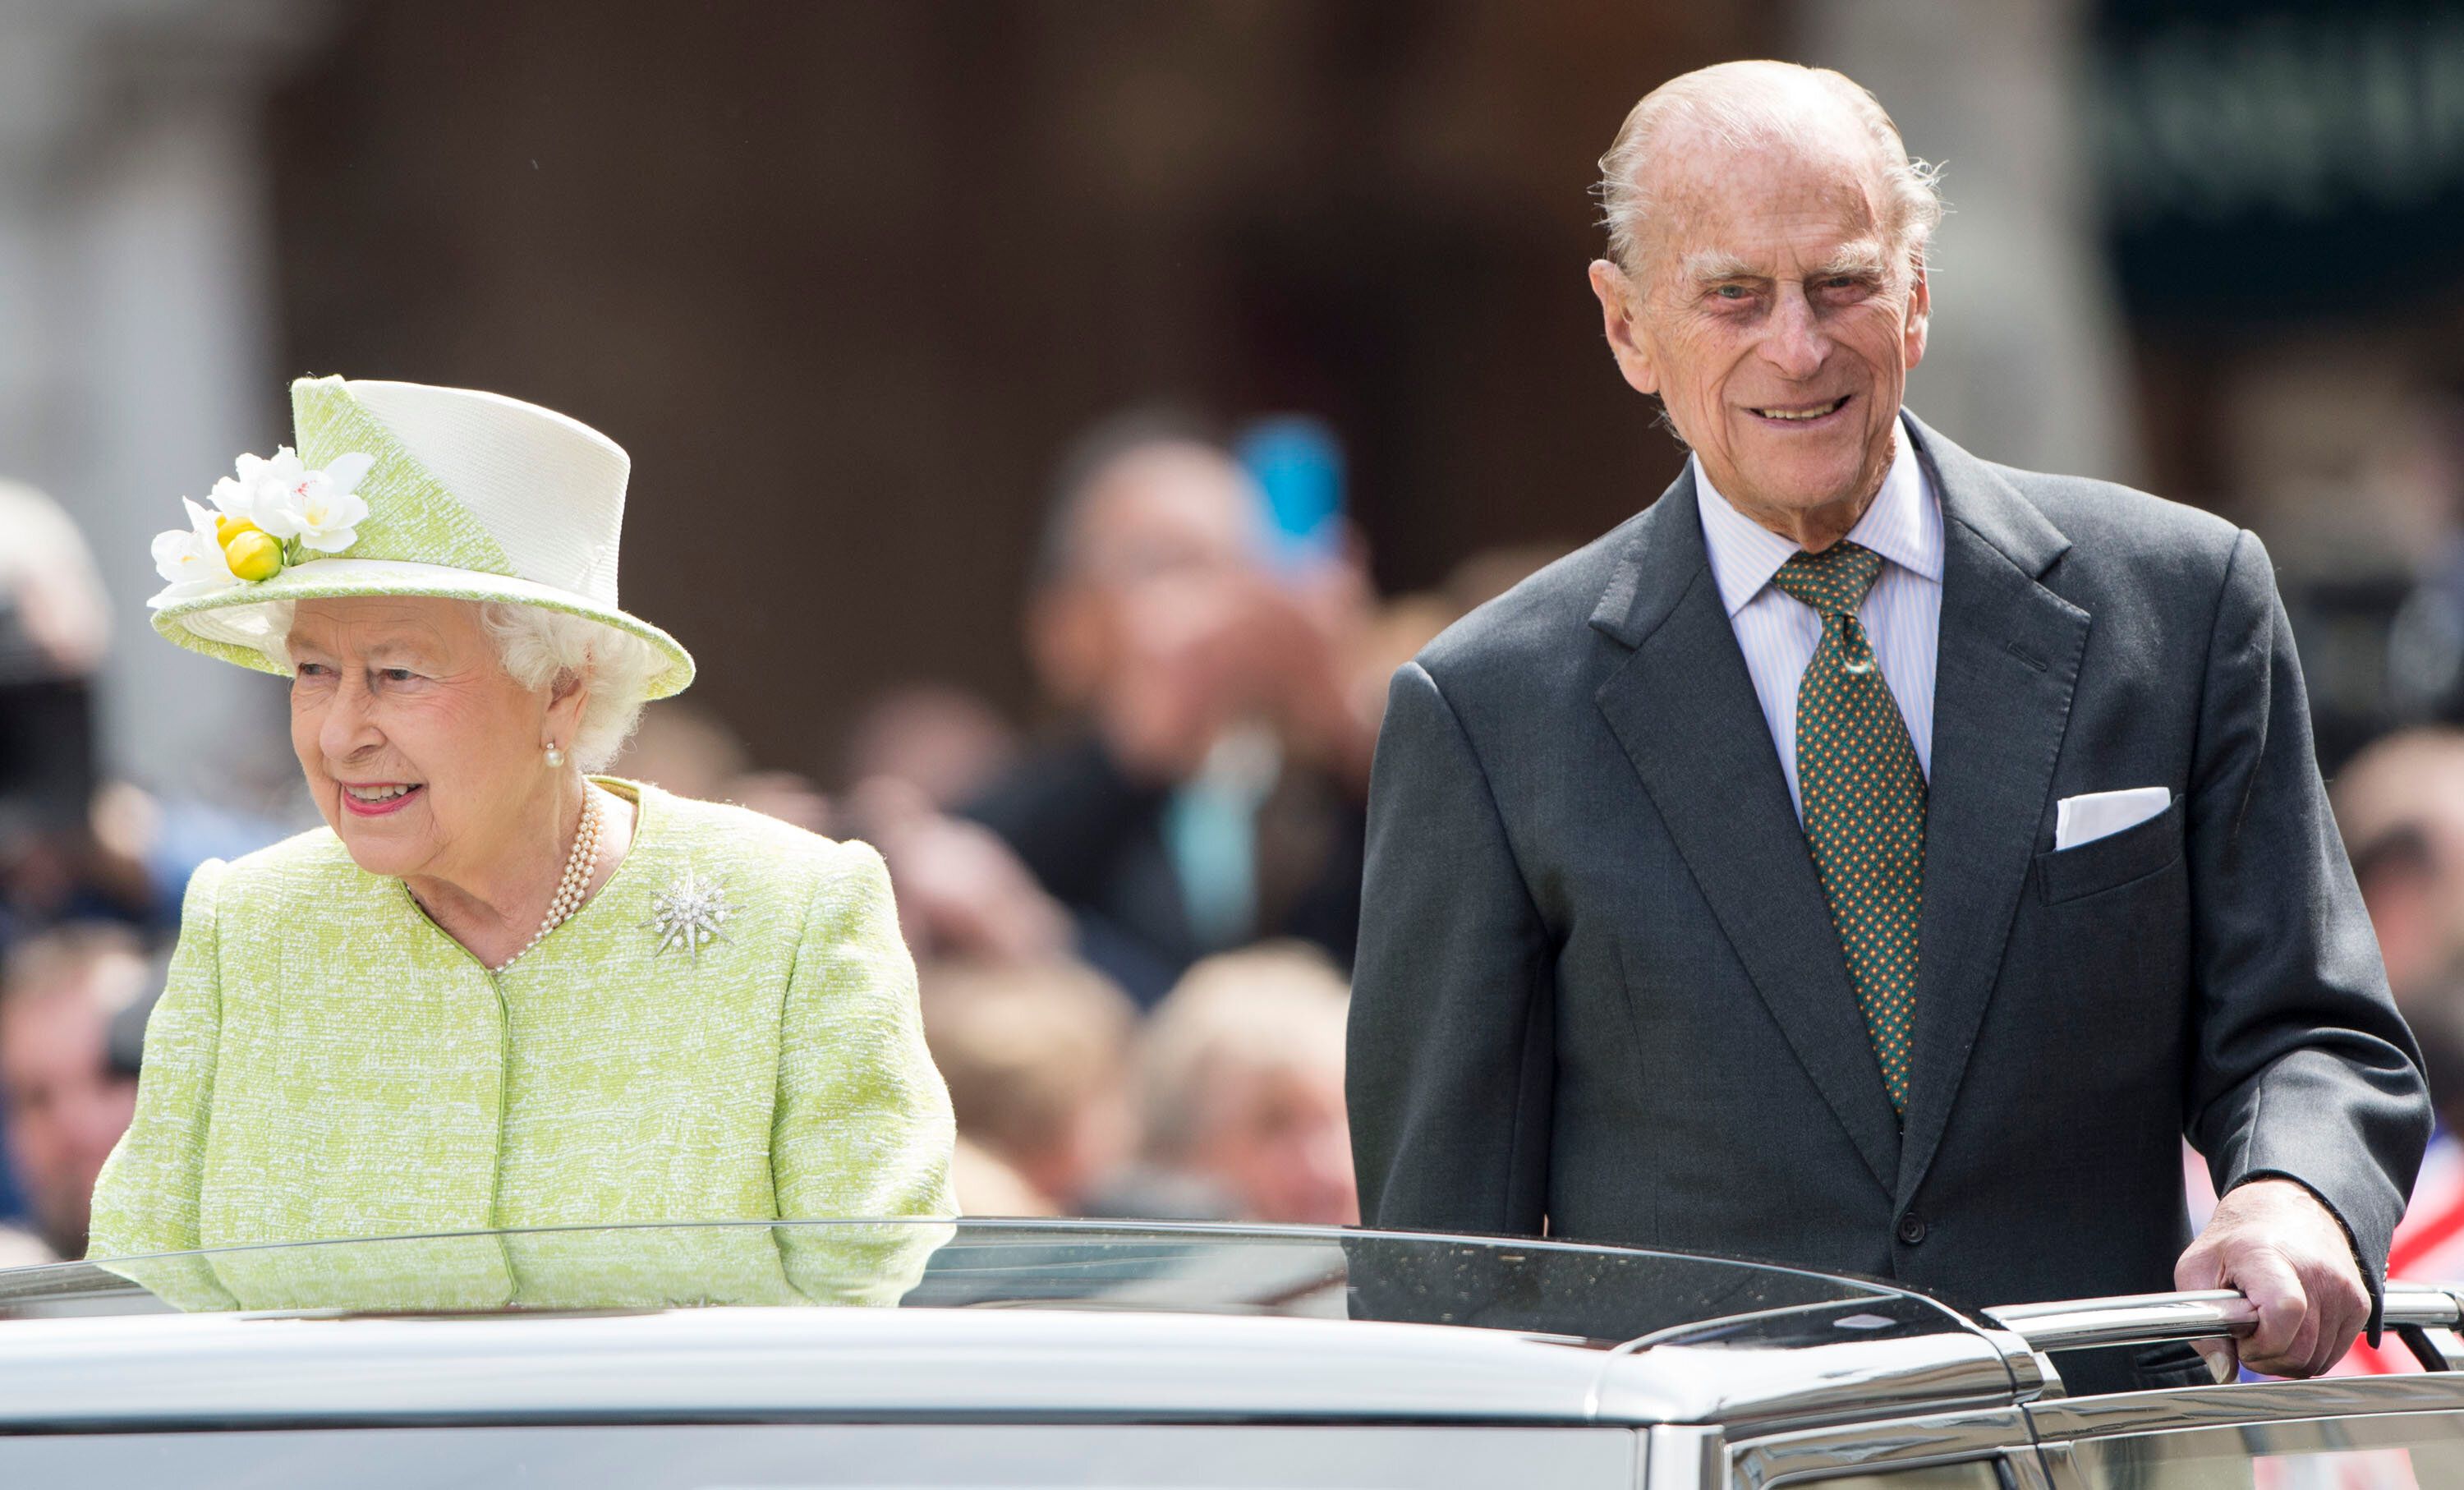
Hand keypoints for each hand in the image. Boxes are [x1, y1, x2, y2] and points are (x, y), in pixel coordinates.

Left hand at [2174, 1177, 2369, 1378]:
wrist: (2285, 1209)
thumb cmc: (2235, 1243)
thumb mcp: (2196, 1271)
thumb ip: (2203, 1324)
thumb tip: (2224, 1372)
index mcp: (2269, 1257)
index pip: (2284, 1313)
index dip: (2260, 1341)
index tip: (2240, 1333)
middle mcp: (2318, 1273)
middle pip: (2300, 1350)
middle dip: (2266, 1356)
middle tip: (2248, 1332)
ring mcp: (2345, 1290)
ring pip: (2317, 1361)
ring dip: (2286, 1357)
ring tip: (2267, 1326)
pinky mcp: (2360, 1305)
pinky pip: (2332, 1355)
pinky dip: (2307, 1353)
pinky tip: (2290, 1327)